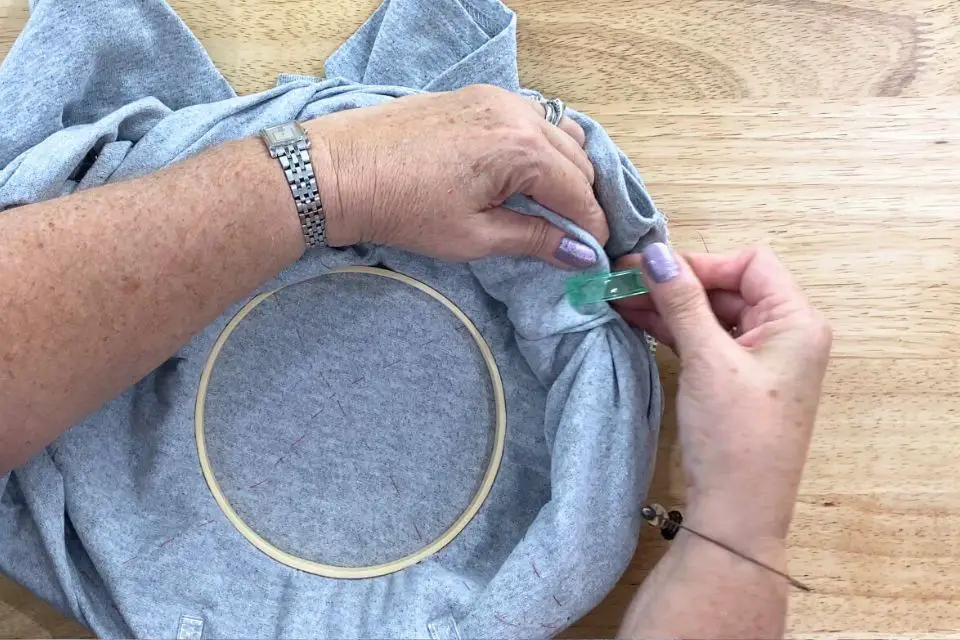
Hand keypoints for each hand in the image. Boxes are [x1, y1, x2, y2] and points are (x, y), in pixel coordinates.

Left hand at [302, 85, 608, 267]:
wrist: (339, 170)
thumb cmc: (402, 206)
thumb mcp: (474, 235)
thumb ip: (533, 239)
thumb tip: (577, 254)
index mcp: (521, 148)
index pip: (579, 191)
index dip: (590, 228)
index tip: (592, 255)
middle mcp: (517, 114)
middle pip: (577, 161)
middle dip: (582, 200)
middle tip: (573, 237)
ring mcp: (496, 99)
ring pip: (557, 135)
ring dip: (564, 171)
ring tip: (551, 208)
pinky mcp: (475, 98)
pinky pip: (530, 120)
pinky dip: (539, 148)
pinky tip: (524, 176)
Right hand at [615, 244, 831, 538]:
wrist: (737, 512)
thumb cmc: (736, 436)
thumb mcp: (708, 359)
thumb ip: (682, 301)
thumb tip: (656, 253)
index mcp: (797, 322)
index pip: (750, 264)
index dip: (701, 263)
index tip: (652, 270)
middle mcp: (785, 335)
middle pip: (728, 287)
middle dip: (675, 283)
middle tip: (622, 280)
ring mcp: (761, 360)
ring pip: (711, 314)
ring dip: (668, 306)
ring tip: (617, 297)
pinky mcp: (738, 381)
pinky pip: (706, 340)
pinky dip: (674, 330)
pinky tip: (637, 321)